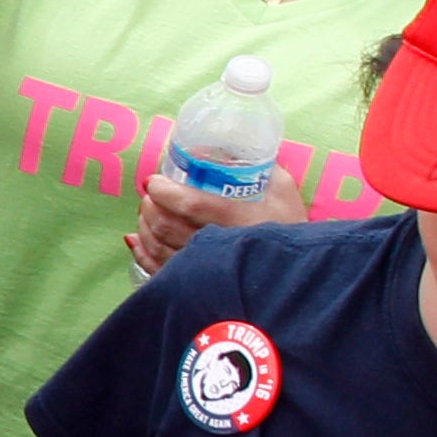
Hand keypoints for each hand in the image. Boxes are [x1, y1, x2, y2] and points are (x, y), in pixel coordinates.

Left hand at [123, 160, 298, 277]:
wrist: (299, 275)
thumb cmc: (292, 229)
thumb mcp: (283, 192)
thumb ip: (261, 168)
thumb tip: (230, 149)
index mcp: (236, 220)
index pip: (188, 204)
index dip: (163, 192)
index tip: (154, 181)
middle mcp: (216, 247)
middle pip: (165, 226)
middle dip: (150, 207)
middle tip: (150, 195)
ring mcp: (204, 271)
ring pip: (158, 248)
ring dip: (144, 227)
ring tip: (146, 213)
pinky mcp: (196, 288)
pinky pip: (158, 271)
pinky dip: (142, 253)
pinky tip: (136, 240)